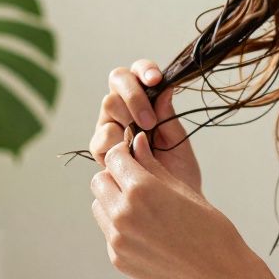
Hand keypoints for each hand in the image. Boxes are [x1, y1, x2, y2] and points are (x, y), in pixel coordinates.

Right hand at [89, 60, 201, 194]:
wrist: (170, 208)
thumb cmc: (178, 175)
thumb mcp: (179, 144)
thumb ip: (169, 118)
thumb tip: (166, 88)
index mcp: (145, 100)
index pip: (138, 73)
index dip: (144, 70)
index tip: (156, 80)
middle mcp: (124, 109)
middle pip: (117, 81)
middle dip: (134, 96)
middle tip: (150, 121)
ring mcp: (109, 126)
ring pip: (108, 105)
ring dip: (126, 118)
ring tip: (143, 140)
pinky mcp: (100, 148)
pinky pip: (101, 137)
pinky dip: (115, 144)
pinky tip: (129, 154)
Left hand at [90, 130, 258, 278]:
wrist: (219, 277)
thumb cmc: (210, 230)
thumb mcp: (183, 189)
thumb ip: (152, 165)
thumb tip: (136, 142)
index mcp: (141, 189)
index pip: (114, 157)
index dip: (125, 154)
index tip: (134, 158)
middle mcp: (123, 213)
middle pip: (99, 181)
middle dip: (115, 177)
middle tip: (138, 183)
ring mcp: (118, 240)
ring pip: (99, 207)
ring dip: (113, 202)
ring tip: (143, 210)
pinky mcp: (118, 259)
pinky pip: (109, 233)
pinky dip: (120, 227)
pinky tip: (148, 233)